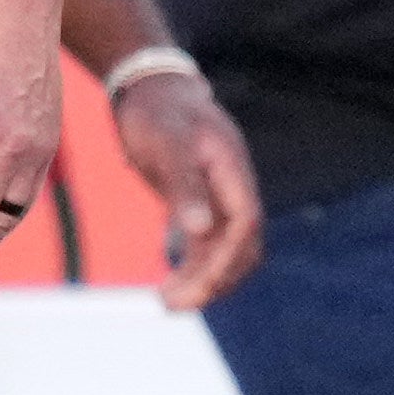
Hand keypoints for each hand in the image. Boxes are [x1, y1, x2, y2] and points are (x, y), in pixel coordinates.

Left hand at [111, 70, 262, 310]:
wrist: (149, 89)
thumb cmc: (157, 112)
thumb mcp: (167, 145)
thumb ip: (184, 186)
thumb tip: (199, 229)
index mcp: (233, 171)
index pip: (244, 226)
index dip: (226, 260)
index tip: (197, 286)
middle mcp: (233, 189)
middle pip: (241, 247)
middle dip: (214, 281)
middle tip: (173, 304)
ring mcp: (219, 199)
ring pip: (223, 252)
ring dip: (201, 281)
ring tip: (166, 302)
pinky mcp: (201, 205)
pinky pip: (206, 247)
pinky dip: (192, 268)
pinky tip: (170, 285)